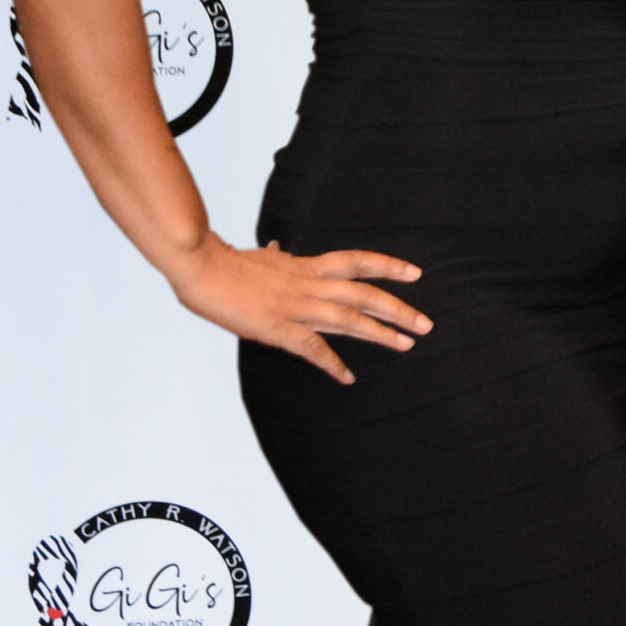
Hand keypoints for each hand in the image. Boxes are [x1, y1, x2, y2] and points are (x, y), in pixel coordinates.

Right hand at [167, 233, 428, 385]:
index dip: (388, 267)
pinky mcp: (276, 328)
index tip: (415, 274)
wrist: (199, 266)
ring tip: (406, 344)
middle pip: (363, 294)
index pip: (357, 262)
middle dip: (398, 309)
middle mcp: (308, 285)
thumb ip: (280, 258)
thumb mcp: (263, 256)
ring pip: (348, 319)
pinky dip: (331, 363)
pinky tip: (346, 376)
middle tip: (426, 324)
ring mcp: (294, 307)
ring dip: (379, 333)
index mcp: (306, 266)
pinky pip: (311, 348)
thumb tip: (283, 248)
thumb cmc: (226, 263)